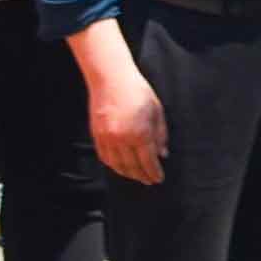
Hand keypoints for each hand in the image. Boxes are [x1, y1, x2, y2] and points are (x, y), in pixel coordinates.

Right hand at [81, 46, 166, 183]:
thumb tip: (163, 155)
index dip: (154, 173)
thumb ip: (160, 135)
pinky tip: (120, 167)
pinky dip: (113, 165)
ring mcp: (107, 138)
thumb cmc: (138, 91)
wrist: (111, 78)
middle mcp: (122, 139)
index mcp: (140, 133)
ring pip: (117, 165)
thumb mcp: (156, 111)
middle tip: (149, 181)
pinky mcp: (97, 135)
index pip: (148, 162)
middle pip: (133, 166)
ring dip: (128, 174)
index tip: (159, 179)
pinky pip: (105, 157)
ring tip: (136, 176)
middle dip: (142, 176)